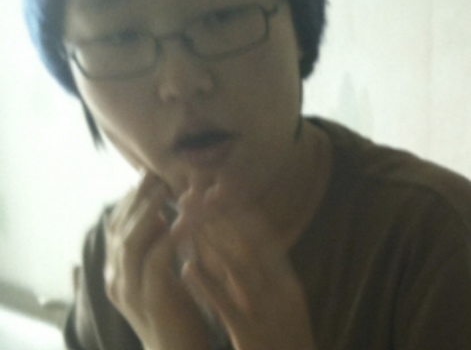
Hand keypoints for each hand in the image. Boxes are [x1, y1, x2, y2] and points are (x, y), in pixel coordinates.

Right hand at [104, 173, 209, 349]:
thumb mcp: (161, 274)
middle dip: (137, 197)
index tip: (146, 174)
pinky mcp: (149, 299)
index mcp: (116, 271)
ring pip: (131, 241)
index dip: (130, 199)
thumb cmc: (174, 311)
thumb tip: (160, 215)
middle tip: (153, 172)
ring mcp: (128, 290)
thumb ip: (155, 247)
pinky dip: (169, 236)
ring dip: (149, 210)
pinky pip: (156, 260)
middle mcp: (115, 278)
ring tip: (165, 187)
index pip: (117, 226)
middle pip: (121, 228)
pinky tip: (182, 218)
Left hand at [173, 187, 316, 349]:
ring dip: (211, 240)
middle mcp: (281, 292)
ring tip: (187, 218)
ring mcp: (268, 314)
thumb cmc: (284, 345)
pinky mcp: (251, 336)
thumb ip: (267, 278)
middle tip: (195, 193)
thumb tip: (242, 245)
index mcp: (289, 284)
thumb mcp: (283, 308)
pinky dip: (207, 285)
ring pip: (237, 269)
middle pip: (248, 245)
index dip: (238, 211)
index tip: (216, 189)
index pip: (263, 238)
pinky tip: (187, 268)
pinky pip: (226, 307)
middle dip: (219, 216)